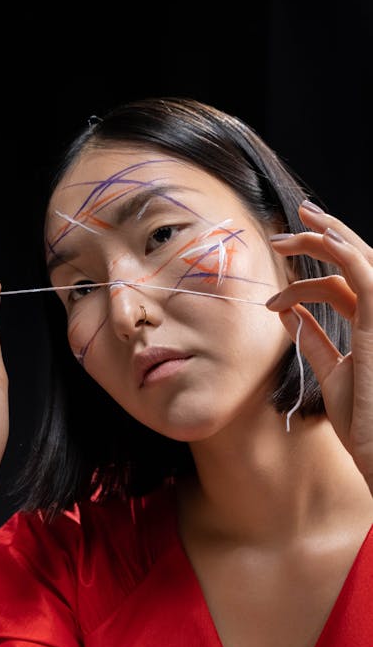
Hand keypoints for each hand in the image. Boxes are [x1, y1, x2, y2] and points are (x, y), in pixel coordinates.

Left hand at [267, 201, 372, 491]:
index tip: (287, 253)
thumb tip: (286, 313)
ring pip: (358, 258)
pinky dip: (338, 250)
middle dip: (325, 234)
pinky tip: (312, 242)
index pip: (350, 280)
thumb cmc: (364, 424)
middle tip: (291, 222)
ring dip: (321, 239)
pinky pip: (362, 272)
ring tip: (282, 238)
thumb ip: (314, 341)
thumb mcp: (332, 373)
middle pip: (358, 260)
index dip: (321, 261)